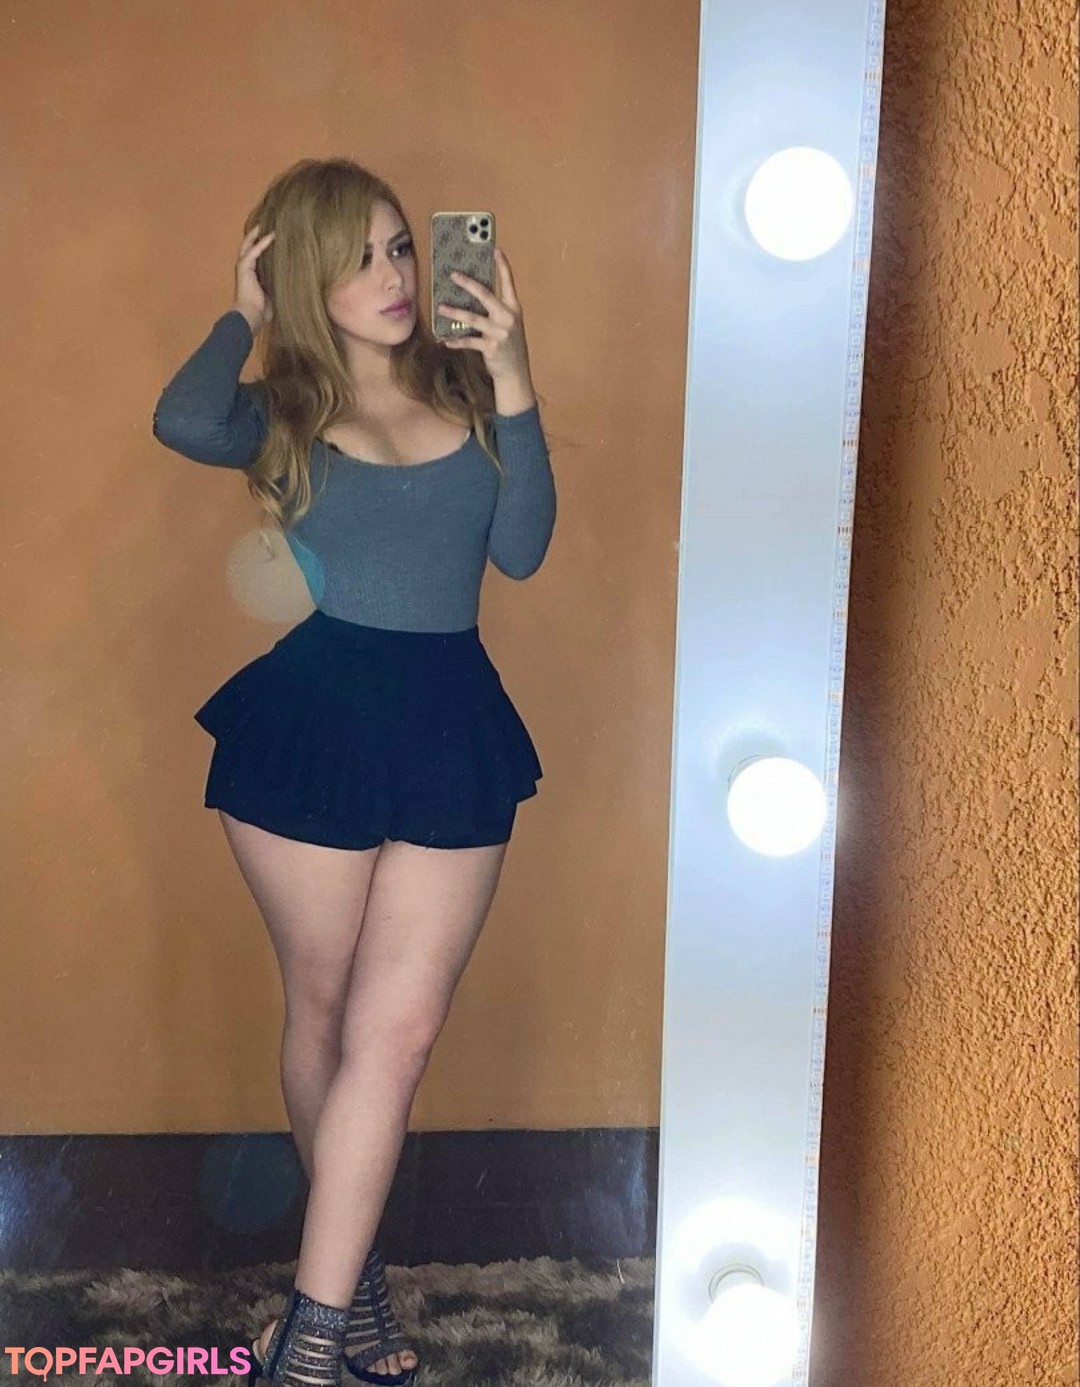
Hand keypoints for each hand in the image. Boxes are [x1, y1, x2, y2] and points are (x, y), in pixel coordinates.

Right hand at [233, 223, 275, 333]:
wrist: (251, 316)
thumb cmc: (263, 310)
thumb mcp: (275, 293)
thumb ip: (281, 284)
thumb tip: (300, 282)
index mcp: (252, 272)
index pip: (257, 253)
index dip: (264, 243)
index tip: (276, 234)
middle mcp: (246, 267)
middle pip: (250, 244)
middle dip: (258, 232)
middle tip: (270, 222)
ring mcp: (243, 266)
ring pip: (250, 243)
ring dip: (259, 232)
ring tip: (269, 222)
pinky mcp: (244, 267)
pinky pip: (254, 250)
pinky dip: (263, 242)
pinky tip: (273, 235)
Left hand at [437, 247, 532, 384]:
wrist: (515, 372)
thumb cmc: (509, 345)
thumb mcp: (508, 324)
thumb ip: (495, 310)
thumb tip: (471, 296)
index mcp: (514, 308)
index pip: (508, 282)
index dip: (502, 266)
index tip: (495, 250)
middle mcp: (508, 318)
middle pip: (485, 295)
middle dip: (468, 283)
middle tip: (453, 275)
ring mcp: (500, 333)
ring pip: (472, 318)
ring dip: (454, 312)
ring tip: (440, 307)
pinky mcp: (491, 348)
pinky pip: (469, 341)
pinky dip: (456, 341)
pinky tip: (445, 340)